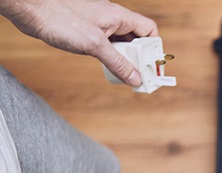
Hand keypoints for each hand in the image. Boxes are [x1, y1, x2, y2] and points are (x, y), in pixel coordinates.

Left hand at [0, 0, 157, 85]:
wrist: (32, 10)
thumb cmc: (61, 18)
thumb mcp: (94, 45)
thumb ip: (118, 63)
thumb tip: (136, 79)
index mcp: (120, 17)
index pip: (149, 31)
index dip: (154, 49)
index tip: (153, 67)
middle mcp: (113, 19)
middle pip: (137, 40)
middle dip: (141, 58)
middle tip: (140, 76)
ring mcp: (100, 25)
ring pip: (122, 44)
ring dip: (126, 60)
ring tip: (125, 75)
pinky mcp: (88, 32)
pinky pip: (108, 46)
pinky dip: (112, 58)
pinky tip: (108, 67)